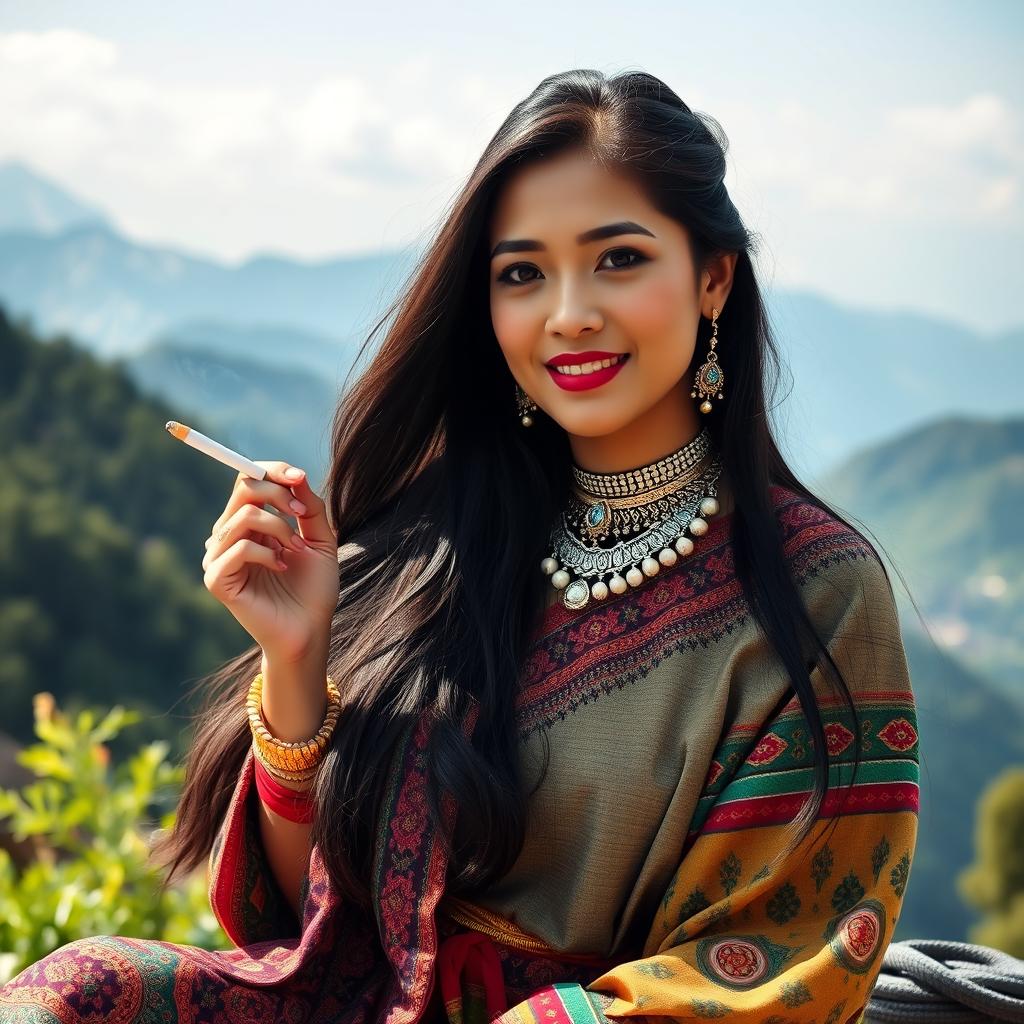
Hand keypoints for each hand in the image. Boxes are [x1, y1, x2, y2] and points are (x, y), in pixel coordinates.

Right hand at [202, 462, 337, 663]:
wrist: (310, 630)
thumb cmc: (314, 588)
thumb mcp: (320, 540)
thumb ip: (310, 507)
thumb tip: (296, 475)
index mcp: (250, 523)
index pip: (248, 480)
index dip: (273, 470)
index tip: (300, 477)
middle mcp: (230, 535)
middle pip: (243, 488)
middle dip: (278, 494)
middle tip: (302, 513)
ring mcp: (220, 557)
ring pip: (243, 516)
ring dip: (279, 528)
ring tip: (298, 550)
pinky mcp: (217, 579)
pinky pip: (237, 548)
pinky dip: (266, 552)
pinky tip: (282, 567)